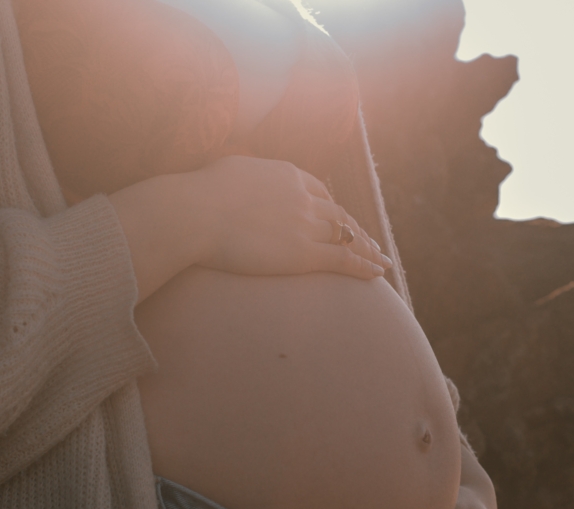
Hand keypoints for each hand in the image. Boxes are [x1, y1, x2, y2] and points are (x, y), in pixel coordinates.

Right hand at [191, 156, 389, 277]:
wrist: (194, 212)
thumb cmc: (198, 194)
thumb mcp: (228, 169)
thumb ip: (247, 174)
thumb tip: (241, 176)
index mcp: (286, 173)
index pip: (318, 191)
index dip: (331, 207)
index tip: (339, 219)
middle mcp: (303, 196)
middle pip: (338, 214)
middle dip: (356, 229)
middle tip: (369, 242)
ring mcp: (306, 224)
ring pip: (347, 237)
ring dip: (367, 249)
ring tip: (380, 260)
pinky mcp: (304, 253)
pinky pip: (344, 259)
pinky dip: (364, 266)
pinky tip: (377, 274)